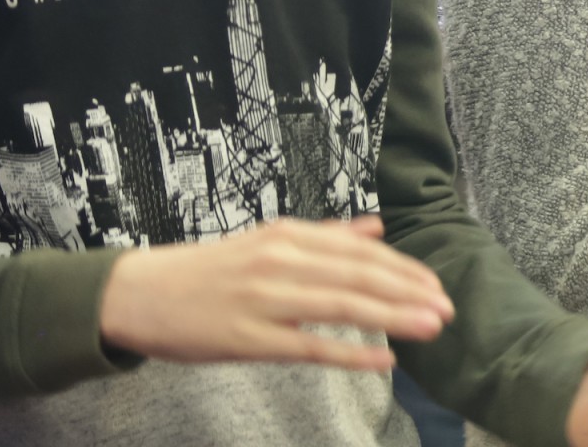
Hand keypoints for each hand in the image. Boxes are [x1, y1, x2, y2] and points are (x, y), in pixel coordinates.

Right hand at [97, 214, 452, 369]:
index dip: (404, 268)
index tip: (437, 285)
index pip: (361, 251)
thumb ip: (325, 237)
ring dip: (393, 316)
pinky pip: (309, 346)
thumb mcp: (268, 241)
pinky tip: (384, 359)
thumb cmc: (209, 271)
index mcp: (288, 235)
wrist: (140, 294)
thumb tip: (376, 228)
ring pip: (342, 306)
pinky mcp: (247, 338)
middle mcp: (281, 261)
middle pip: (359, 276)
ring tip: (431, 327)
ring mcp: (264, 300)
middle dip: (409, 292)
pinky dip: (350, 353)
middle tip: (447, 309)